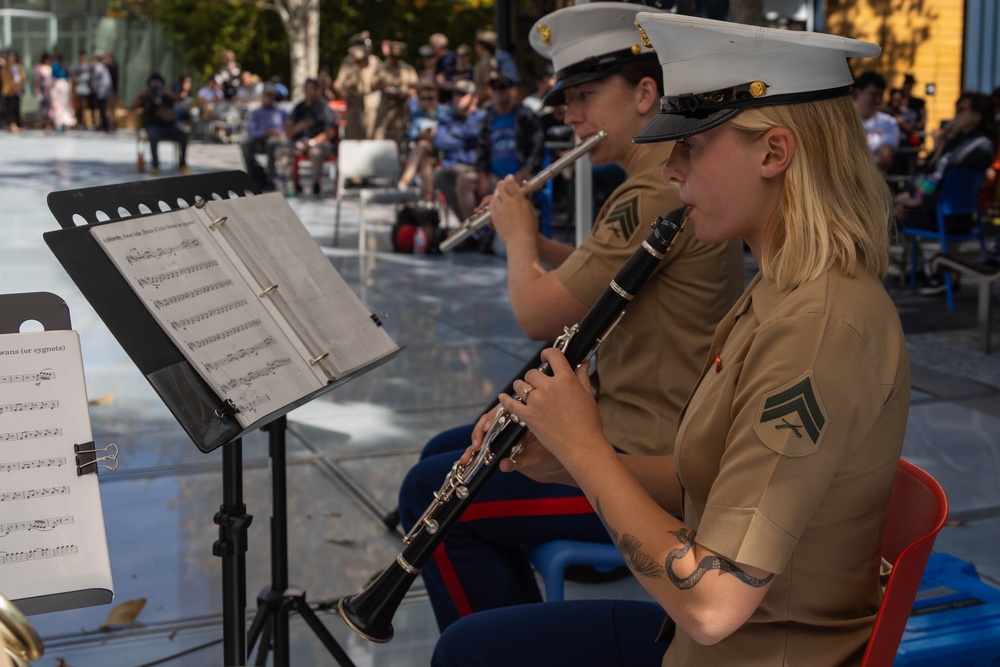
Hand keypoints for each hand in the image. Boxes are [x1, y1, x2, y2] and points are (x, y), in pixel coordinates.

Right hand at [460, 401, 575, 485]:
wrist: (560, 468)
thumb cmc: (556, 456)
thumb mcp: (539, 457)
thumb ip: (521, 460)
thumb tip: (503, 465)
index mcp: (524, 418)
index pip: (504, 411)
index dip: (493, 417)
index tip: (487, 427)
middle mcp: (513, 425)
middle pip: (490, 421)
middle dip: (480, 431)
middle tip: (476, 443)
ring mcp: (506, 437)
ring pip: (485, 435)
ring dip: (473, 444)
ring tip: (469, 455)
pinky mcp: (501, 451)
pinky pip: (485, 450)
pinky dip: (474, 454)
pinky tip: (466, 460)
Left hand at [490, 175, 537, 244]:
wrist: (521, 241)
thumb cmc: (530, 228)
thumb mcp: (531, 210)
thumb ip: (524, 201)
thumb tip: (521, 195)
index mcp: (519, 198)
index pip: (510, 182)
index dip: (509, 178)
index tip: (509, 178)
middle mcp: (508, 202)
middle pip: (500, 187)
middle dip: (501, 184)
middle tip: (503, 185)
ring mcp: (500, 209)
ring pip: (494, 196)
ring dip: (497, 194)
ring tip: (500, 195)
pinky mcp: (494, 217)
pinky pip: (492, 206)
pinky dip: (494, 204)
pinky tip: (497, 205)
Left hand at [497, 348, 607, 476]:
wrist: (582, 446)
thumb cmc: (588, 422)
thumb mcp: (588, 396)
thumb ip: (582, 377)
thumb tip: (584, 362)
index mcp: (566, 379)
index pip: (553, 355)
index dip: (547, 354)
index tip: (545, 358)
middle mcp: (550, 387)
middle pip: (532, 373)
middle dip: (534, 377)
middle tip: (537, 384)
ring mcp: (537, 401)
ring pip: (520, 385)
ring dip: (521, 387)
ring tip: (524, 392)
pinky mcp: (528, 416)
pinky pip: (511, 404)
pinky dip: (505, 400)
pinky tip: (502, 397)